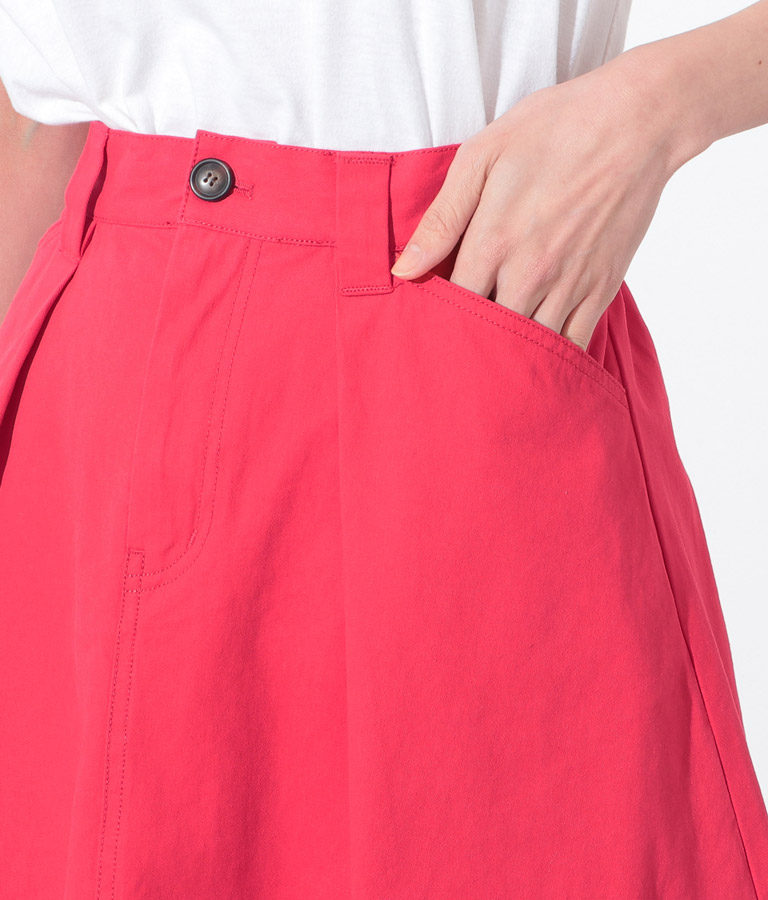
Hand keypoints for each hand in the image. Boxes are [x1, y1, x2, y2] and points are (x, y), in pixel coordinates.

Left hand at [390, 53, 679, 351]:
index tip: (431, 320)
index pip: (452, 308)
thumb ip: (441, 219)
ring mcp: (569, 285)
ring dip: (511, 354)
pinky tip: (538, 356)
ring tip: (495, 354)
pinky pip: (573, 344)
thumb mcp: (482, 156)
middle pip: (489, 335)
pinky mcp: (602, 289)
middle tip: (459, 346)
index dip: (438, 320)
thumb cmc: (554, 129)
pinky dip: (554, 356)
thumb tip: (403, 271)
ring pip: (530, 347)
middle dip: (471, 343)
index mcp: (493, 242)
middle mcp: (529, 273)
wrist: (636, 121)